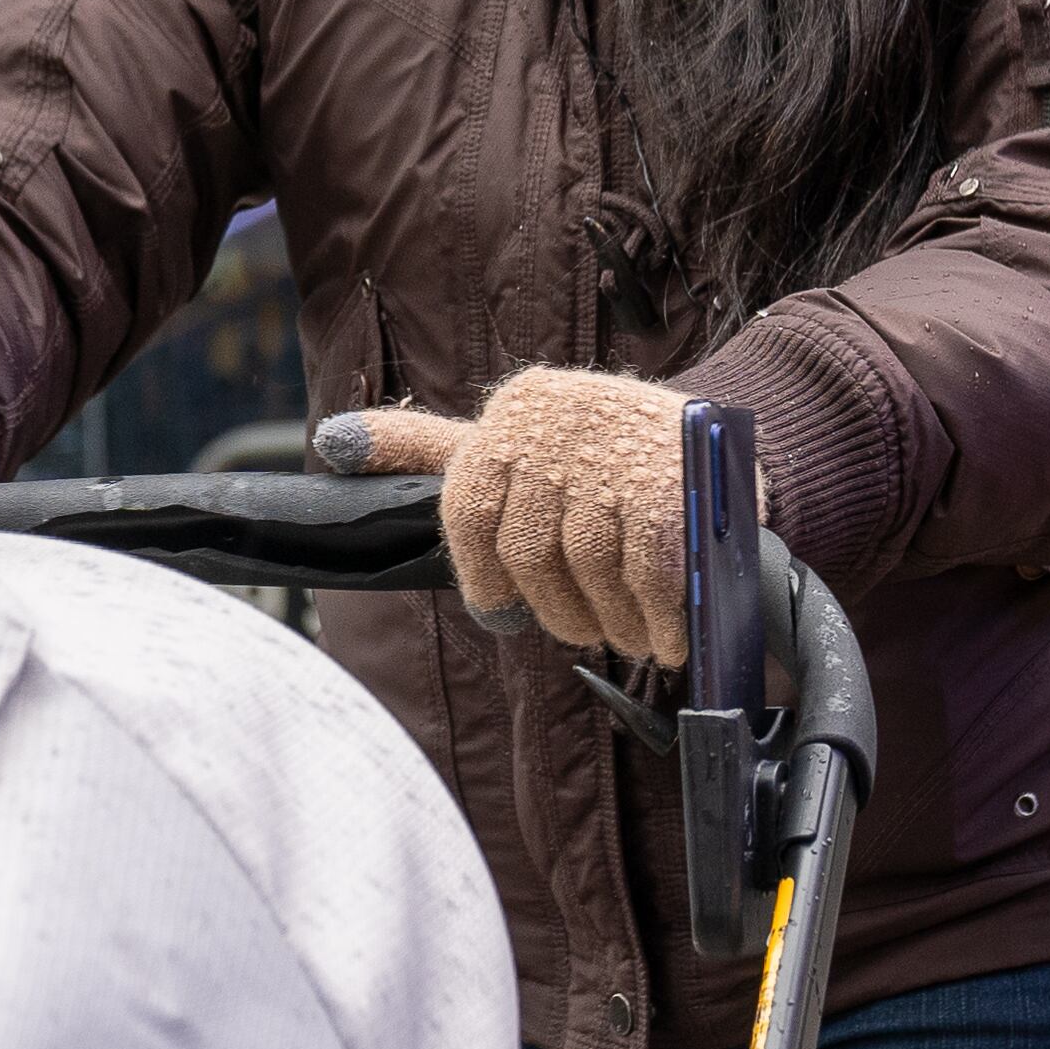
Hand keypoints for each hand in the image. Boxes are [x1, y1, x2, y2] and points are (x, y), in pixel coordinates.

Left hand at [319, 366, 691, 664]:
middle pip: (527, 551)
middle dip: (556, 608)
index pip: (466, 509)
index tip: (502, 610)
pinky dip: (654, 617)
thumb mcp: (508, 439)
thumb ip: (428, 448)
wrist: (717, 441)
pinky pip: (644, 575)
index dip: (481, 576)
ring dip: (612, 622)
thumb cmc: (593, 454)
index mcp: (512, 413)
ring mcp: (614, 455)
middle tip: (585, 630)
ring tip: (632, 635)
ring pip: (586, 568)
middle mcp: (556, 423)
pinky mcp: (670, 490)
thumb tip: (332, 442)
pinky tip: (666, 634)